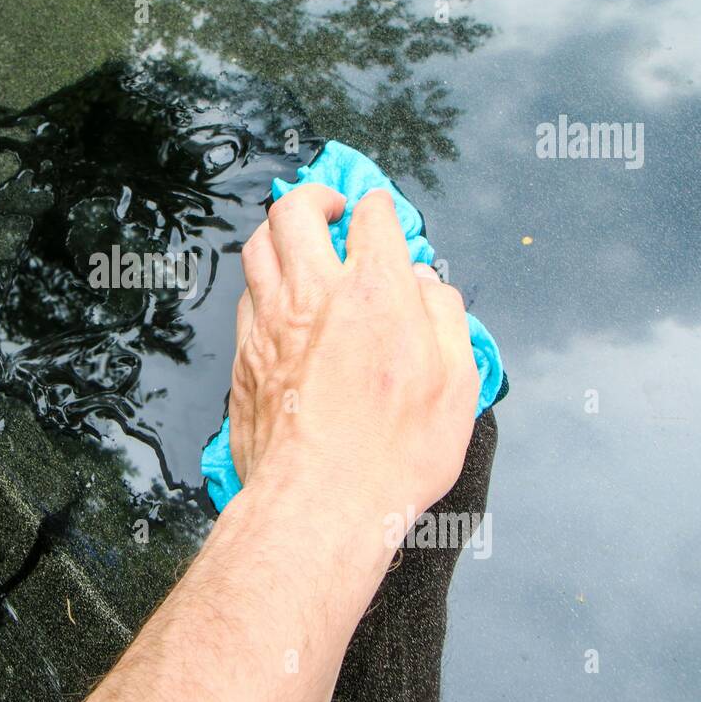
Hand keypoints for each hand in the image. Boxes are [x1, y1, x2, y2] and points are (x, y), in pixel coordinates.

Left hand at [229, 184, 477, 521]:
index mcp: (375, 293)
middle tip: (331, 209)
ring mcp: (270, 324)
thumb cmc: (391, 456)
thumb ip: (446, 319)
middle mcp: (314, 295)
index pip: (373, 216)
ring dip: (279, 233)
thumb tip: (430, 287)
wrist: (319, 504)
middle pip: (296, 211)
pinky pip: (243, 297)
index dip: (381, 210)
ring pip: (258, 247)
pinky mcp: (244, 358)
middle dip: (316, 197)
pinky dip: (260, 283)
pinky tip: (274, 297)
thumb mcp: (457, 385)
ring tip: (297, 242)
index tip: (383, 217)